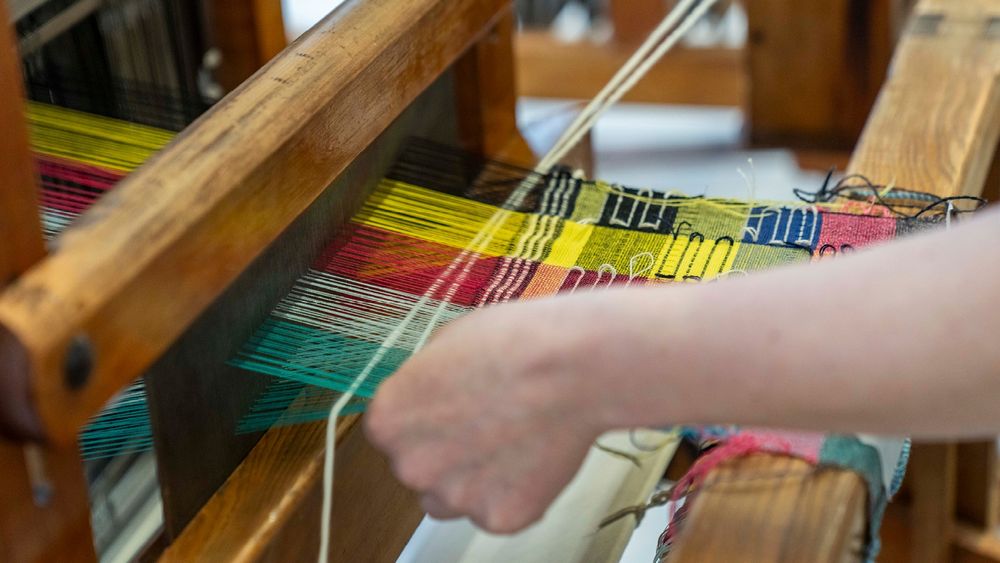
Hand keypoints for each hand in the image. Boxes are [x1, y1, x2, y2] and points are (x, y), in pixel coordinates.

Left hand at [365, 298, 607, 532]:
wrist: (571, 365)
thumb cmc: (515, 343)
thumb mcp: (446, 341)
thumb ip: (422, 381)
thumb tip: (427, 395)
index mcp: (388, 420)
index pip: (391, 434)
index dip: (425, 420)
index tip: (451, 410)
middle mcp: (410, 466)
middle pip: (420, 469)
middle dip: (447, 453)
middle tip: (488, 423)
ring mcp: (455, 497)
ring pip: (453, 498)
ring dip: (474, 479)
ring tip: (513, 439)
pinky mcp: (499, 518)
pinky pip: (497, 512)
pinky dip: (515, 492)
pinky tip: (534, 454)